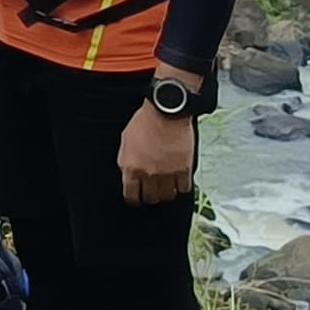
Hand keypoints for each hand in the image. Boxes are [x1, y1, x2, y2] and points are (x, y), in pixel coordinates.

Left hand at [122, 71, 203, 202]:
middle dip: (150, 195)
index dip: (134, 198)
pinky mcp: (184, 170)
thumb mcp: (125, 142)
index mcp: (131, 168)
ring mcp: (167, 173)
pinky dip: (182, 186)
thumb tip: (128, 175)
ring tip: (167, 185)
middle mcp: (148, 174)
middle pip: (150, 198)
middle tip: (153, 189)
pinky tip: (180, 180)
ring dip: (167, 192)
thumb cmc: (145, 122)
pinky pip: (184, 189)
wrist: (166, 111)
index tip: (137, 197)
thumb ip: (126, 161)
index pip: (131, 196)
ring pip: (167, 196)